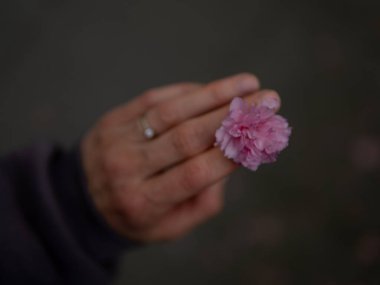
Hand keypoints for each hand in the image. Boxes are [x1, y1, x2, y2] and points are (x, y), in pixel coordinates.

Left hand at [81, 73, 279, 241]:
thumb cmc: (138, 213)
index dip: (232, 151)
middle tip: (267, 99)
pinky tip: (215, 88)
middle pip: (186, 137)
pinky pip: (156, 98)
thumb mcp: (170, 225)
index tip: (264, 131)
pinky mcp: (115, 117)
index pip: (195, 173)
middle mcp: (128, 168)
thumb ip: (204, 200)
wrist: (84, 197)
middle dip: (232, 116)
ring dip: (214, 94)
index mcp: (144, 201)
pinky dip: (189, 92)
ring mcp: (119, 138)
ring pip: (172, 111)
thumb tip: (232, 159)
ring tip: (248, 84)